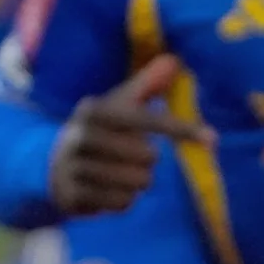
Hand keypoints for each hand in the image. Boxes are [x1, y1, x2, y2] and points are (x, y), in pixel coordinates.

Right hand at [49, 55, 211, 217]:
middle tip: (135, 158)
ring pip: (134, 183)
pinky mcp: (71, 195)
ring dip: (137, 182)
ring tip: (124, 175)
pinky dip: (123, 200)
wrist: (50, 166)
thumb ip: (146, 85)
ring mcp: (73, 167)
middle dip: (148, 162)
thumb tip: (174, 60)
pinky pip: (119, 203)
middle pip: (144, 156)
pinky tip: (110, 191)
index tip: (212, 138)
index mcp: (94, 110)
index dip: (179, 128)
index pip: (145, 118)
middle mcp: (81, 136)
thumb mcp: (117, 106)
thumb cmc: (97, 132)